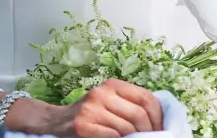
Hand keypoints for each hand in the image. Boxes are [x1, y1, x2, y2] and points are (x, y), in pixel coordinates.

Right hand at [0, 80, 162, 136]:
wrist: (54, 123)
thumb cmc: (86, 116)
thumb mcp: (107, 103)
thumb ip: (127, 106)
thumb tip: (158, 122)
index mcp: (112, 85)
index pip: (146, 98)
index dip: (158, 117)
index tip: (163, 131)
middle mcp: (102, 93)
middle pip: (139, 114)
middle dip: (150, 132)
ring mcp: (91, 109)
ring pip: (127, 128)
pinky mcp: (83, 126)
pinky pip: (112, 137)